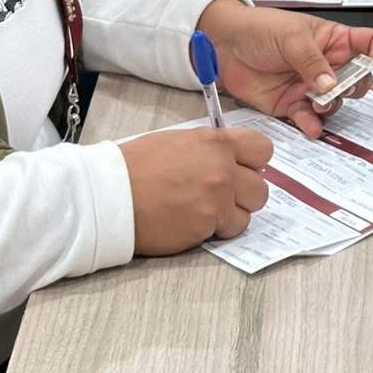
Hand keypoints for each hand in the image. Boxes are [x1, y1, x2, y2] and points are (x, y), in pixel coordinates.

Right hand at [120, 126, 271, 252]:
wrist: (110, 195)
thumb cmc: (136, 167)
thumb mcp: (179, 142)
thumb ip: (210, 149)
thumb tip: (231, 159)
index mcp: (216, 142)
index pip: (262, 149)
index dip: (254, 163)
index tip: (243, 170)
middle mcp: (223, 168)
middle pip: (261, 187)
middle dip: (244, 194)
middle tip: (223, 196)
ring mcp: (217, 198)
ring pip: (248, 213)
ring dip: (231, 215)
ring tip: (204, 212)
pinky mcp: (207, 225)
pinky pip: (227, 231)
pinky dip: (215, 231)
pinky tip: (192, 222)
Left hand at [196, 0, 372, 136]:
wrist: (224, 45)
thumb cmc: (260, 29)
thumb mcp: (291, 37)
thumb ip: (312, 61)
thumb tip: (331, 84)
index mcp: (334, 40)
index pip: (370, 44)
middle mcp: (328, 65)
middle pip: (358, 79)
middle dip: (356, 86)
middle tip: (341, 87)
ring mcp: (311, 86)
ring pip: (335, 102)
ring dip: (332, 105)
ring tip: (319, 104)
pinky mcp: (292, 104)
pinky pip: (309, 118)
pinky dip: (312, 124)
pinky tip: (311, 126)